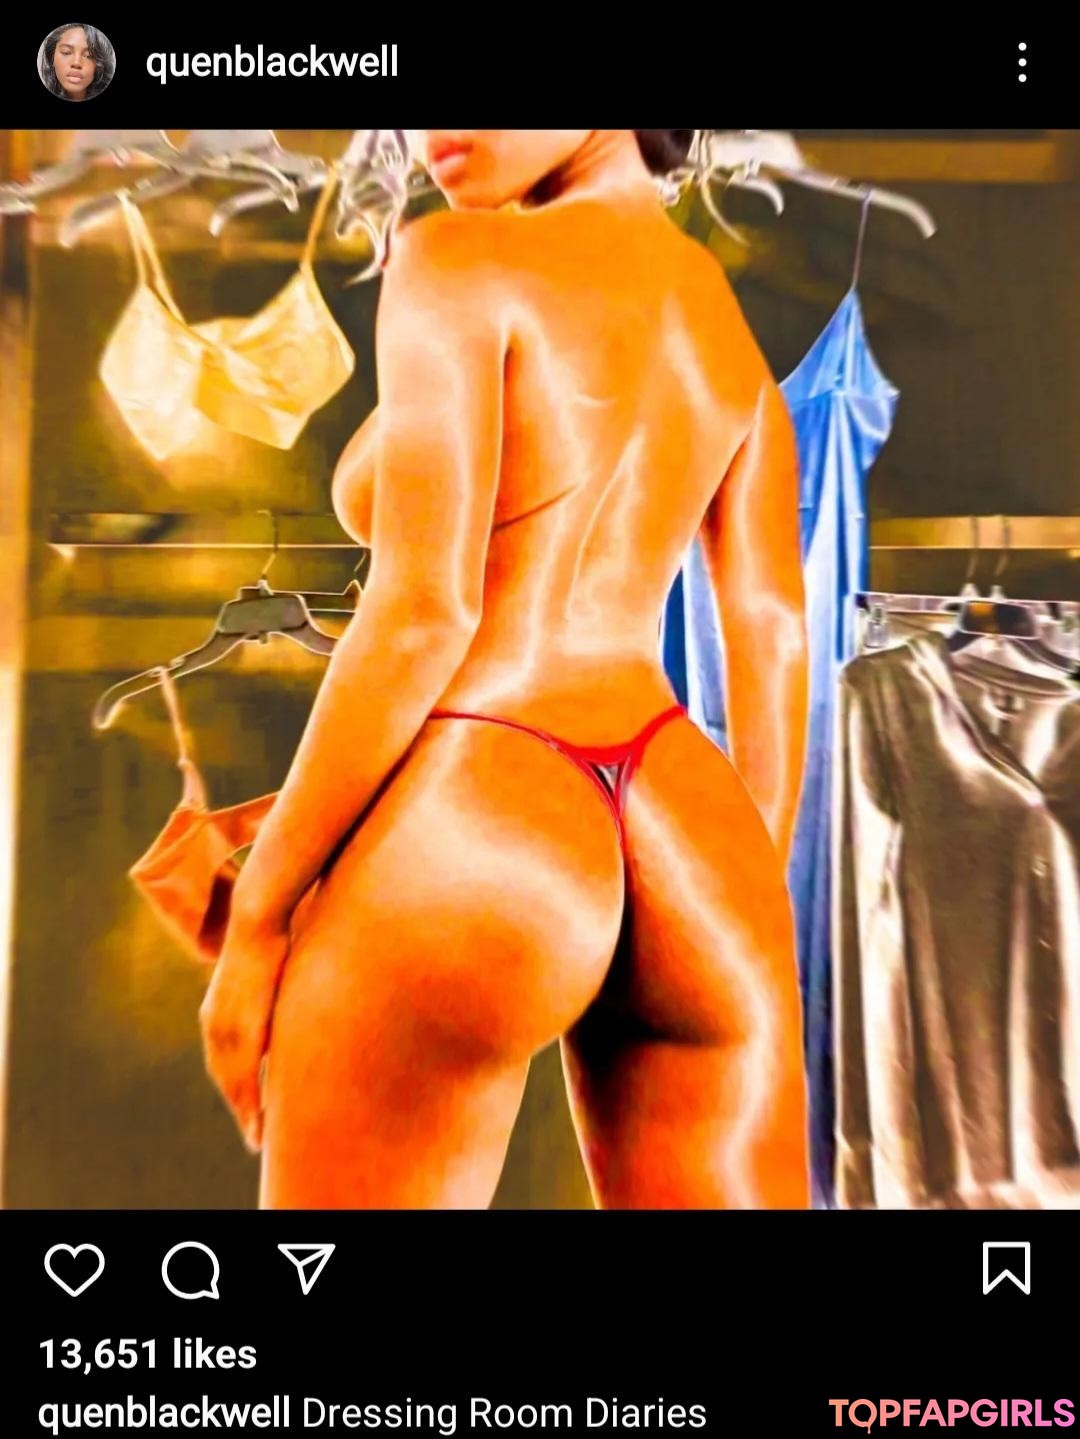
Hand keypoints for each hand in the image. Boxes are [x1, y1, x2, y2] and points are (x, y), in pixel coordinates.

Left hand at [199, 911, 290, 1153]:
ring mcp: (226, 1024)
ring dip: (245, 1110)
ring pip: (233, 1080)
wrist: (255, 915)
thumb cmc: (265, 936)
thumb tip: (280, 999)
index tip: (248, 1111)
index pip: (224, 1062)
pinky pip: (244, 1070)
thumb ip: (263, 994)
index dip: (236, 1089)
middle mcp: (215, 1023)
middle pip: (225, 1077)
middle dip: (239, 1108)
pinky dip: (250, 1096)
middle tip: (254, 1137)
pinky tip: (260, 1112)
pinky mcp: (243, 1023)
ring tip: (258, 1135)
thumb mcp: (260, 972)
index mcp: (217, 1013)